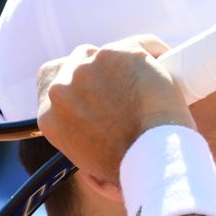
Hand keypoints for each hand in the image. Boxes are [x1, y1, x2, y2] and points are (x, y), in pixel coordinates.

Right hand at [35, 36, 193, 189]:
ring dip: (127, 64)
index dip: (78, 85)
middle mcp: (61, 87)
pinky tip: (167, 66)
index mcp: (48, 116)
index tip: (98, 91)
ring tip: (151, 84)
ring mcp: (88, 66)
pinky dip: (156, 53)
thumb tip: (95, 156)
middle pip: (79, 61)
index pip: (53, 84)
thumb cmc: (131, 171)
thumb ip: (84, 146)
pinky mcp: (118, 53)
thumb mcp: (91, 167)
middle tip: (126, 88)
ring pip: (109, 53)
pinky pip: (141, 44)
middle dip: (101, 72)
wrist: (154, 160)